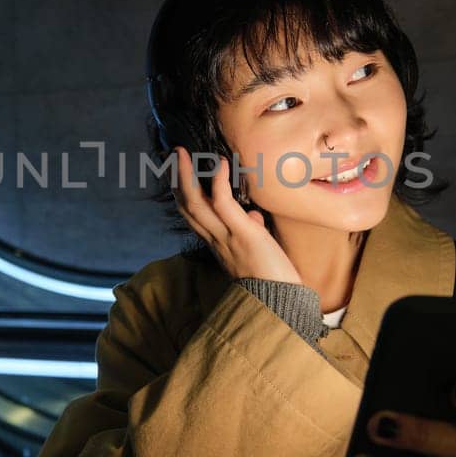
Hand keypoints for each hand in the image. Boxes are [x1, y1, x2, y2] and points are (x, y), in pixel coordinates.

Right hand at [172, 146, 300, 284]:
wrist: (281, 303)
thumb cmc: (273, 277)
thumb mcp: (257, 249)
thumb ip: (251, 231)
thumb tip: (255, 217)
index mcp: (217, 244)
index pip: (193, 216)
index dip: (182, 193)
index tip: (179, 172)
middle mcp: (216, 240)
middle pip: (186, 207)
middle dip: (177, 179)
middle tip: (175, 155)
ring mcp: (226, 237)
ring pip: (195, 204)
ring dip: (186, 176)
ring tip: (183, 153)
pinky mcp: (243, 234)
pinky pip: (223, 204)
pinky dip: (219, 182)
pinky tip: (220, 163)